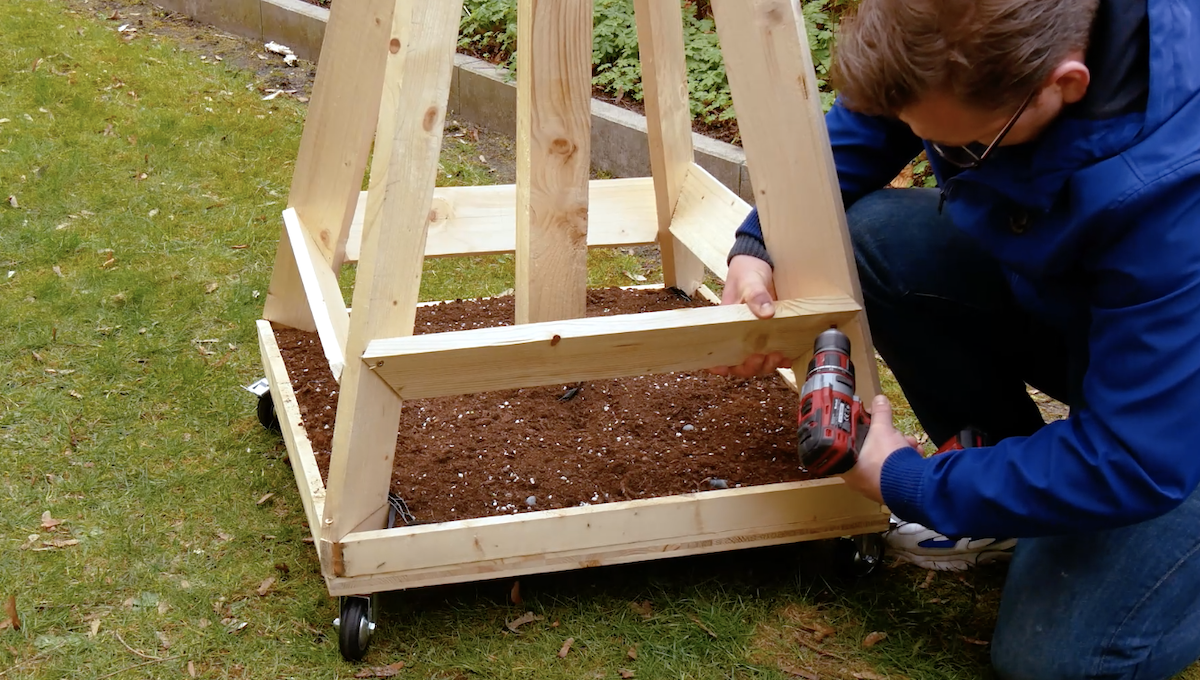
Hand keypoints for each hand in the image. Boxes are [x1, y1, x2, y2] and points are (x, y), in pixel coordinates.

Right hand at [708, 255, 791, 377]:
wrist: (762, 262)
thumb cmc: (747, 271)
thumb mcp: (750, 280)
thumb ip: (756, 295)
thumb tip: (766, 313)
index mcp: (726, 325)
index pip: (717, 351)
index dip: (718, 365)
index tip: (724, 368)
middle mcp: (740, 334)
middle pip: (740, 363)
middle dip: (749, 366)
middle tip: (761, 357)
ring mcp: (757, 335)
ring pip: (758, 362)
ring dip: (766, 365)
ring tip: (778, 356)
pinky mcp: (773, 333)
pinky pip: (775, 353)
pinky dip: (781, 360)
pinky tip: (789, 357)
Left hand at [840, 395, 919, 503]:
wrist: (912, 486)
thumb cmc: (888, 459)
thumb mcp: (883, 430)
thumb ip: (880, 413)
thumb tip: (879, 398)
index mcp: (849, 468)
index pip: (852, 446)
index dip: (864, 434)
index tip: (876, 427)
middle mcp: (860, 482)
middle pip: (873, 453)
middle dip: (889, 440)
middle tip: (897, 435)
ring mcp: (877, 489)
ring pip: (888, 462)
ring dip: (902, 450)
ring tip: (911, 445)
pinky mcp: (894, 492)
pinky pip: (898, 473)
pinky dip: (908, 463)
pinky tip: (917, 456)